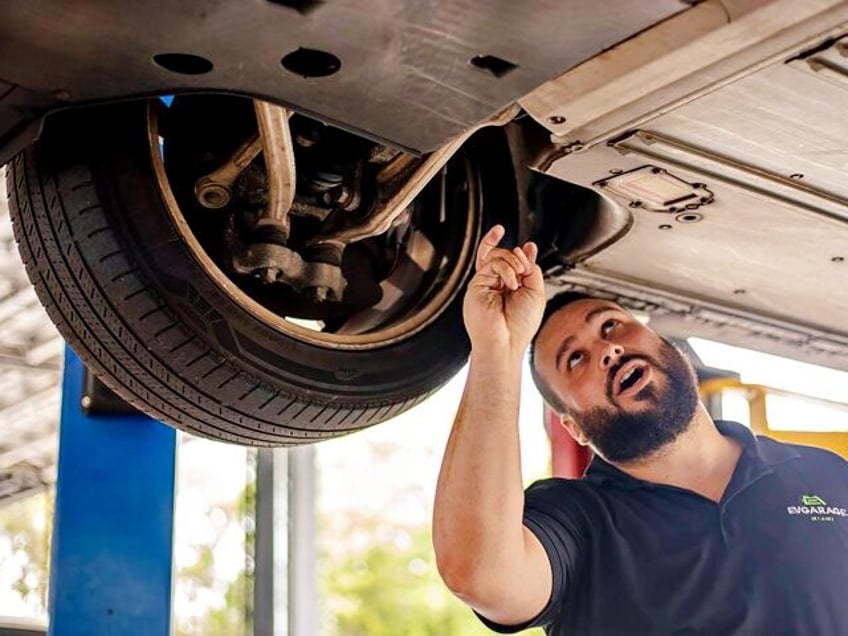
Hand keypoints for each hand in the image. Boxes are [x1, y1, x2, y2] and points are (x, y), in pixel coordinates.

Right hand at [463, 225, 544, 357]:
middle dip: (516, 254)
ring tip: (520, 274)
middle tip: (524, 267)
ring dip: (513, 260)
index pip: (513, 264)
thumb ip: (532, 270)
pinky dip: (506, 269)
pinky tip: (511, 284)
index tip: (530, 247)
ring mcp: (486, 284)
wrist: (506, 341)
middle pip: (500, 255)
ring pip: (496, 256)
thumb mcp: (536, 292)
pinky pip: (491, 264)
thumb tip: (527, 251)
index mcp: (511, 288)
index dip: (520, 252)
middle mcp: (497, 285)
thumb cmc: (520, 325)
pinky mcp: (477, 285)